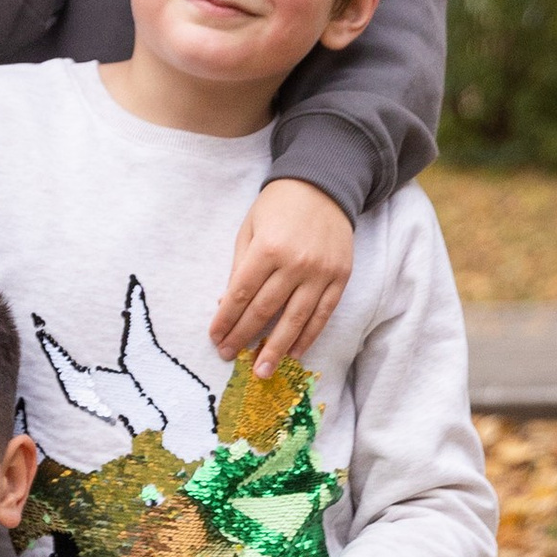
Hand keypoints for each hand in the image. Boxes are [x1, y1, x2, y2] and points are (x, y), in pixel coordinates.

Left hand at [209, 176, 354, 377]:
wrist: (323, 186)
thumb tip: (226, 306)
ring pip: (295, 319)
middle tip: (230, 356)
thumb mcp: (249, 228)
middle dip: (244, 336)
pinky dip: (308, 336)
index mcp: (267, 248)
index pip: (241, 293)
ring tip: (262, 370)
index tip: (215, 337)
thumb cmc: (278, 206)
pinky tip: (295, 352)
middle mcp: (295, 263)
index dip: (226, 319)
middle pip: (265, 310)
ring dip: (277, 348)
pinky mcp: (340, 277)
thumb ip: (240, 266)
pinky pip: (323, 314)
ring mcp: (321, 272)